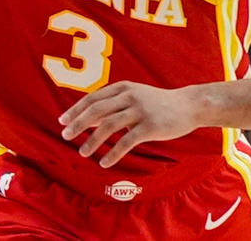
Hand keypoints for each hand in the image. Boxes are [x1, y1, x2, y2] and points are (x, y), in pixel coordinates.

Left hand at [59, 82, 198, 167]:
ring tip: (82, 153)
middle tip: (65, 136)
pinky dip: (113, 153)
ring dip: (92, 140)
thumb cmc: (157, 103)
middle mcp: (129, 96)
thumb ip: (112, 106)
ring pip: (109, 125)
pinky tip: (104, 163)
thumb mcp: (133, 97)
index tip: (62, 121)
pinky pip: (126, 141)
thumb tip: (87, 119)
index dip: (76, 109)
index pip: (93, 98)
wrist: (188, 105)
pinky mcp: (149, 126)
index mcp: (123, 88)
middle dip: (78, 123)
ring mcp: (139, 110)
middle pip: (97, 110)